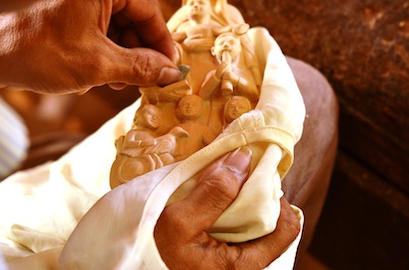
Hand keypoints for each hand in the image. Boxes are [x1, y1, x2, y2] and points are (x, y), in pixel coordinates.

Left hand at [0, 0, 181, 93]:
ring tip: (123, 83)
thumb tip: (172, 73)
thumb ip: (140, 68)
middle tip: (150, 81)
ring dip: (124, 57)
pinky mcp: (70, 12)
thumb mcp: (97, 65)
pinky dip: (107, 53)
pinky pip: (100, 31)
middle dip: (142, 53)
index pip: (150, 12)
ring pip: (118, 29)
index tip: (172, 69)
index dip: (163, 44)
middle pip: (135, 20)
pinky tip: (103, 76)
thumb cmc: (38, 53)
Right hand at [154, 148, 300, 269]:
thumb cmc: (154, 253)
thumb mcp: (179, 222)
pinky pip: (231, 221)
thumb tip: (243, 158)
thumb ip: (213, 192)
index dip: (275, 195)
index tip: (253, 173)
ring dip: (236, 194)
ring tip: (216, 177)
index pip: (287, 227)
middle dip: (253, 190)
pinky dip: (223, 202)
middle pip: (269, 219)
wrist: (129, 268)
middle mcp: (243, 262)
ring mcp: (229, 256)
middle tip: (232, 169)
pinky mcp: (216, 249)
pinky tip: (205, 192)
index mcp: (243, 263)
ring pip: (249, 218)